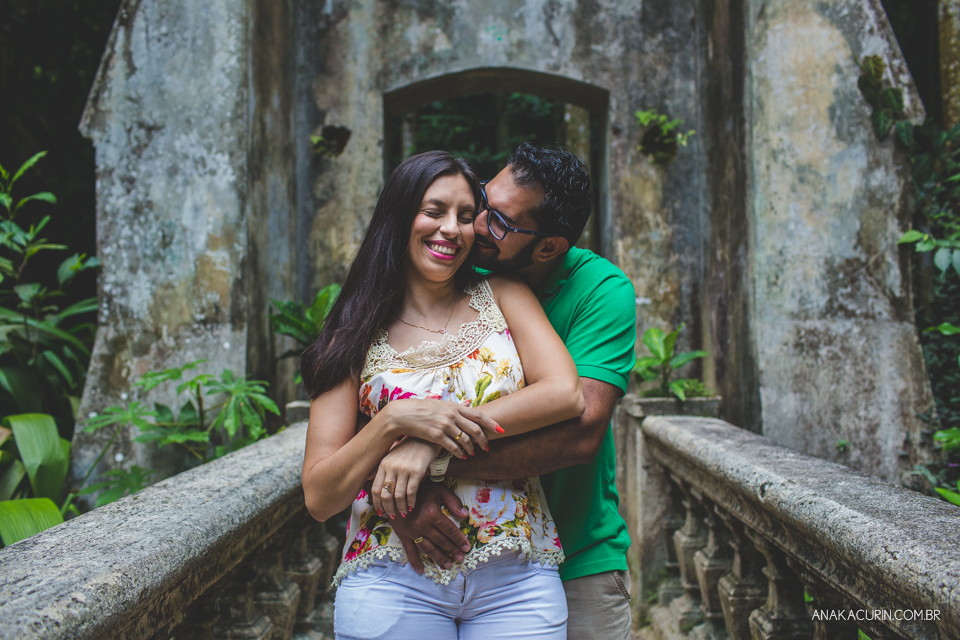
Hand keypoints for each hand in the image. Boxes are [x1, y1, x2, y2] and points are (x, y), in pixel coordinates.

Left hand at [372, 438, 441, 516]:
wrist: (425, 438)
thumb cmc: (408, 449)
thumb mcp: (391, 456)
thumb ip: (382, 469)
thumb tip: (369, 481)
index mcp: (383, 464)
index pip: (375, 489)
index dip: (377, 503)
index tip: (380, 511)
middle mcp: (391, 467)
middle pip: (385, 495)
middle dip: (388, 509)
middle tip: (393, 516)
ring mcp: (403, 469)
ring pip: (398, 496)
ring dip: (400, 508)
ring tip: (403, 513)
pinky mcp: (416, 471)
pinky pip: (411, 492)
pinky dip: (411, 502)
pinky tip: (412, 506)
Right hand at [382, 398, 500, 456]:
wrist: (403, 414)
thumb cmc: (422, 408)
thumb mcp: (441, 404)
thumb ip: (456, 406)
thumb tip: (469, 404)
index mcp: (455, 406)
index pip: (478, 415)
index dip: (491, 423)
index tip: (501, 430)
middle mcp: (452, 415)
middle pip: (475, 429)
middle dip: (484, 440)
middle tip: (487, 448)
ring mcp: (444, 425)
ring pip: (465, 440)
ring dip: (471, 448)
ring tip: (473, 453)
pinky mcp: (436, 435)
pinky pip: (453, 447)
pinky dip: (459, 453)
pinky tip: (462, 456)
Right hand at [390, 481, 471, 573]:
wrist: (394, 490)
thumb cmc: (419, 488)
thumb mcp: (438, 489)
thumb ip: (452, 501)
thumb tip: (465, 514)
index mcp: (432, 514)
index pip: (449, 530)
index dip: (459, 539)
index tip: (466, 547)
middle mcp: (422, 525)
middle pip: (441, 541)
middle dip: (452, 550)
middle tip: (461, 558)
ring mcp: (412, 532)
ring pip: (428, 548)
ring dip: (438, 558)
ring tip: (447, 565)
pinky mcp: (403, 535)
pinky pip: (410, 551)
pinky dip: (415, 561)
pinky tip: (421, 570)